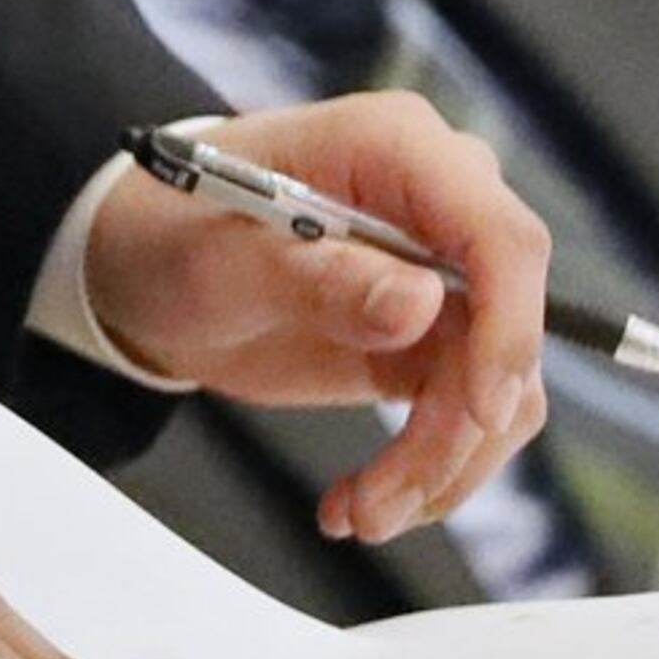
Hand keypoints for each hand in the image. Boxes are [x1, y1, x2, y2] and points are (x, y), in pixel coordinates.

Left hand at [81, 91, 549, 545]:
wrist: (148, 267)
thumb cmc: (172, 233)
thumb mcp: (220, 260)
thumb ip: (315, 277)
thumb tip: (421, 303)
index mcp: (393, 146)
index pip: (499, 233)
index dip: (509, 324)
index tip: (475, 411)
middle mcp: (435, 203)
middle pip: (508, 325)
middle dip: (458, 427)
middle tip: (379, 501)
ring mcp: (440, 271)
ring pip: (501, 388)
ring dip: (442, 466)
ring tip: (359, 512)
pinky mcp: (432, 336)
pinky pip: (471, 415)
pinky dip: (429, 469)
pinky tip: (360, 499)